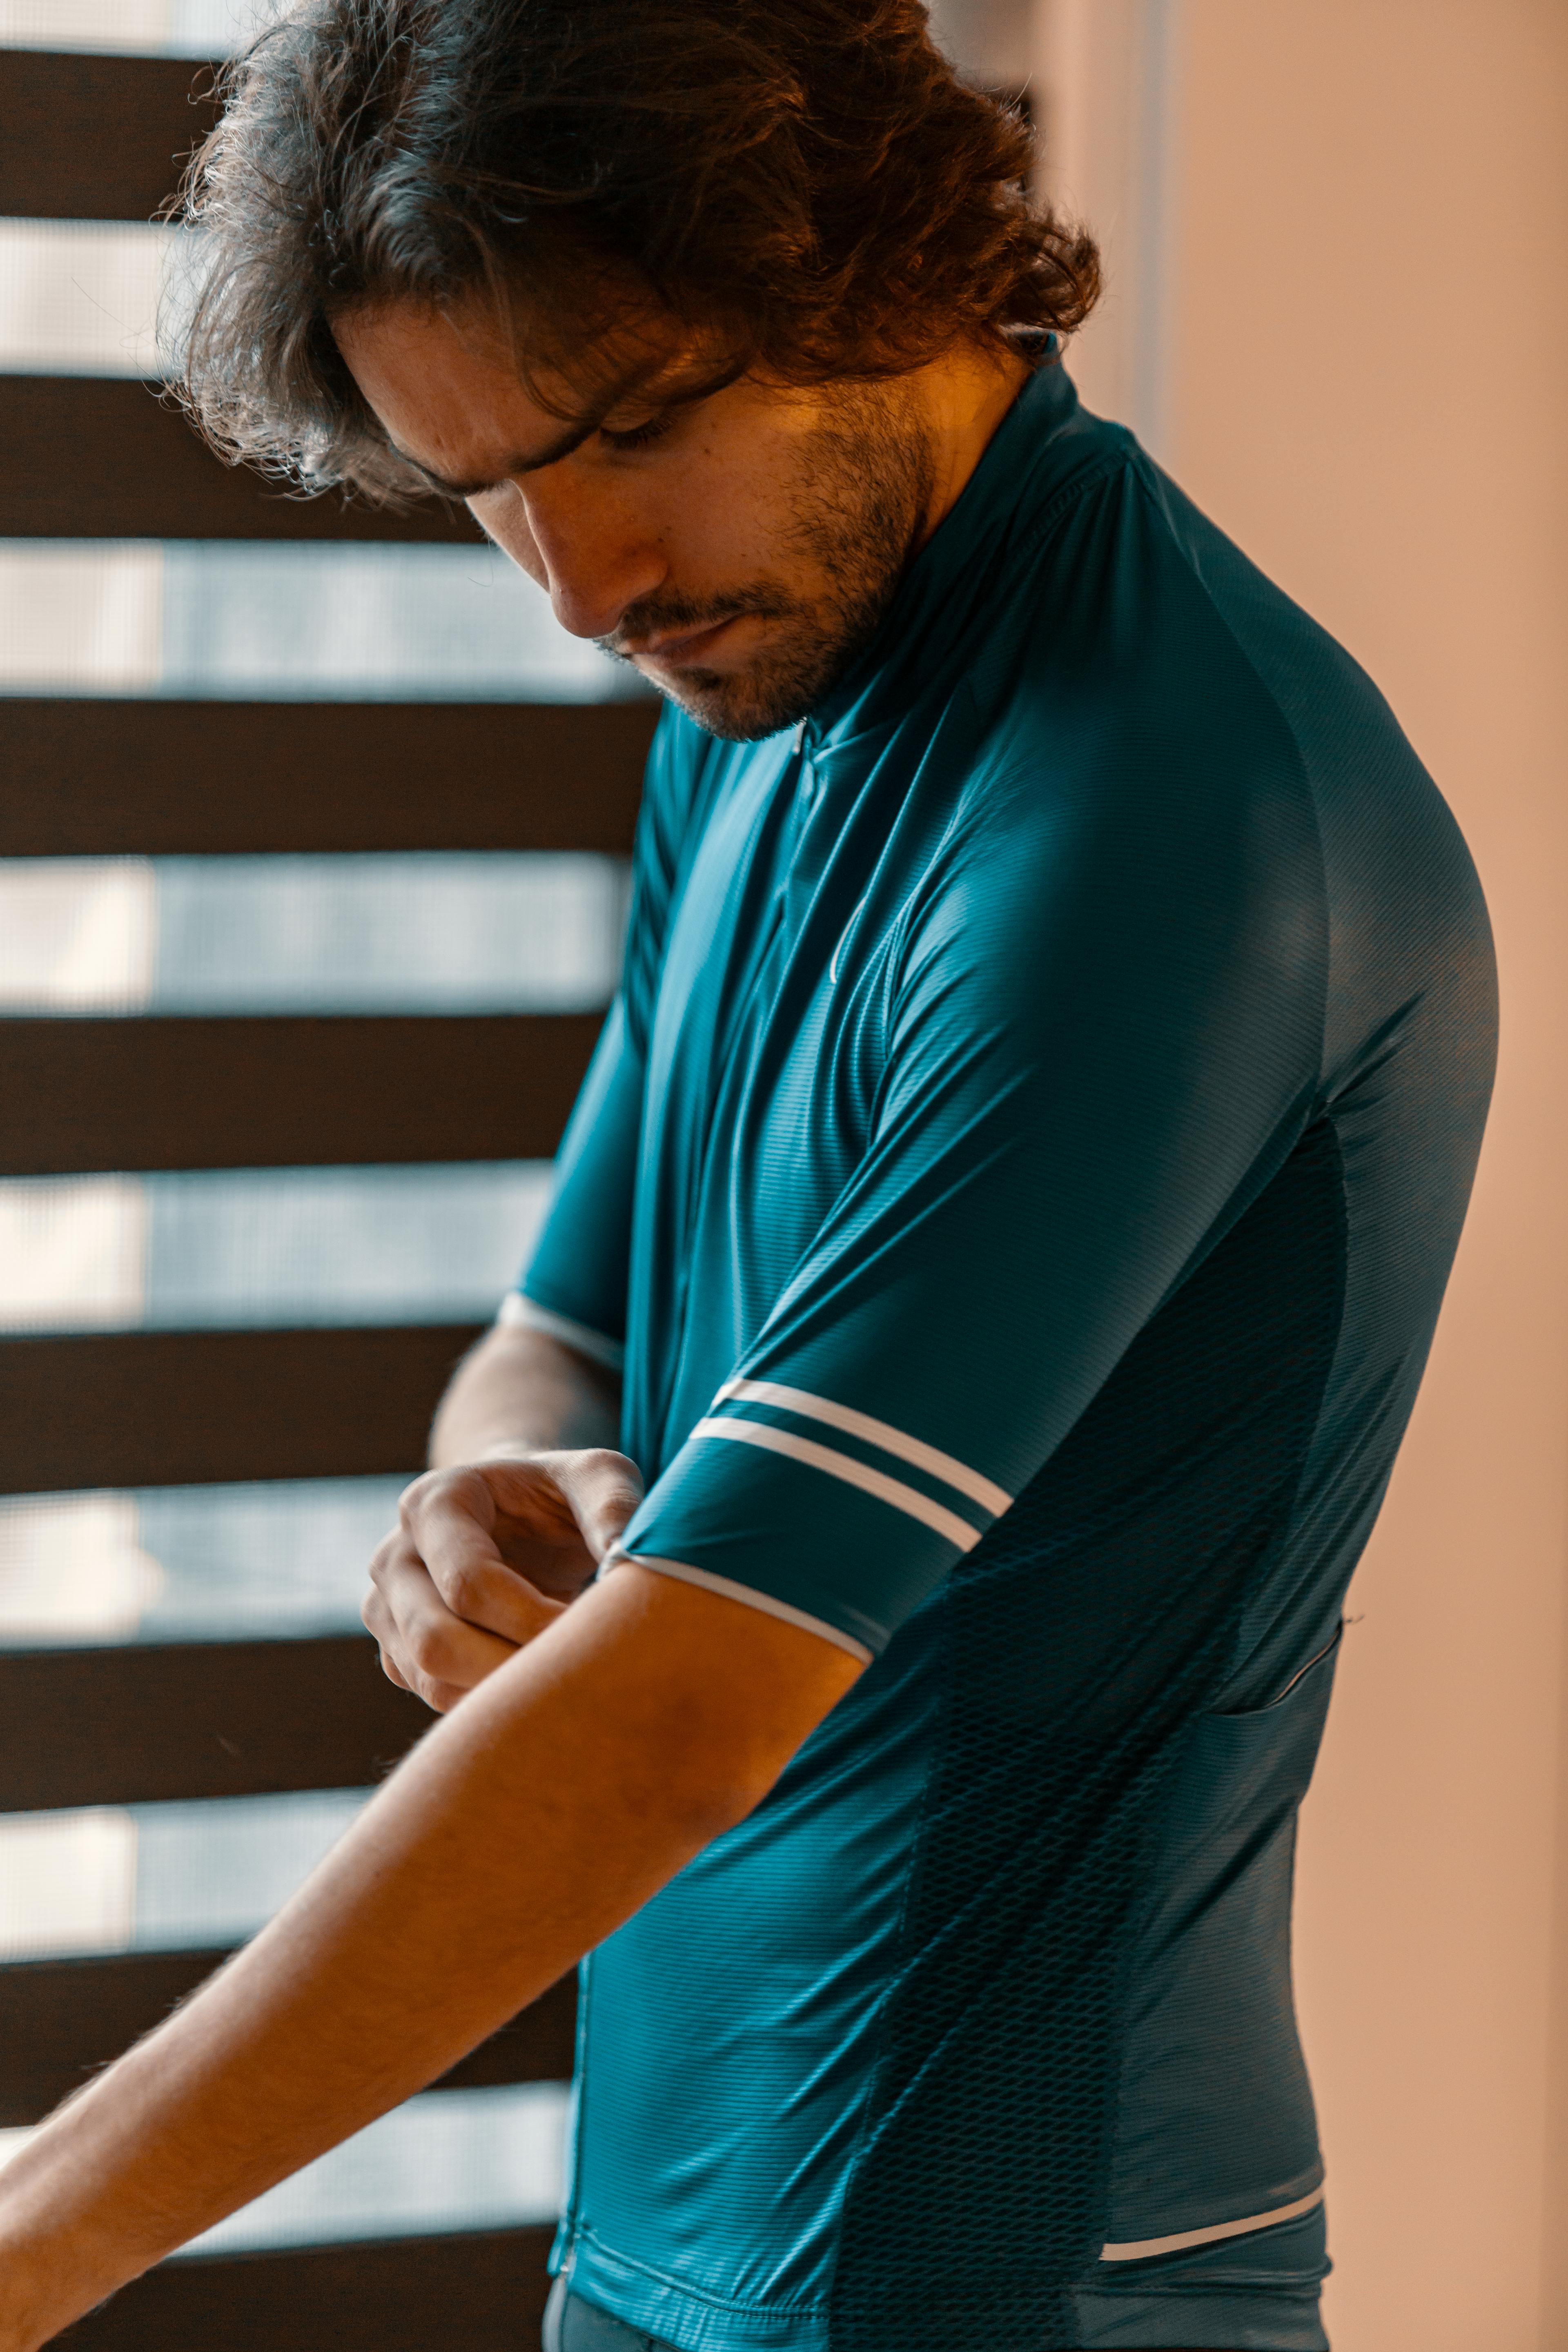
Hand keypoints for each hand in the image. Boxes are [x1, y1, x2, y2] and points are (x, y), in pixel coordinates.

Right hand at [361, 1449, 642, 1712]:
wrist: (522, 1516)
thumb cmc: (560, 1494)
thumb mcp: (596, 1476)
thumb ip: (613, 1507)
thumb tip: (627, 1563)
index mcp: (433, 1503)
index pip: (468, 1582)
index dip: (532, 1619)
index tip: (590, 1632)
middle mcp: (394, 1557)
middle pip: (436, 1642)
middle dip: (514, 1667)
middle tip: (582, 1672)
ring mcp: (387, 1611)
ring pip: (433, 1680)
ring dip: (506, 1693)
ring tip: (569, 1678)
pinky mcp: (398, 1654)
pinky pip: (439, 1699)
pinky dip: (494, 1704)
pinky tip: (542, 1685)